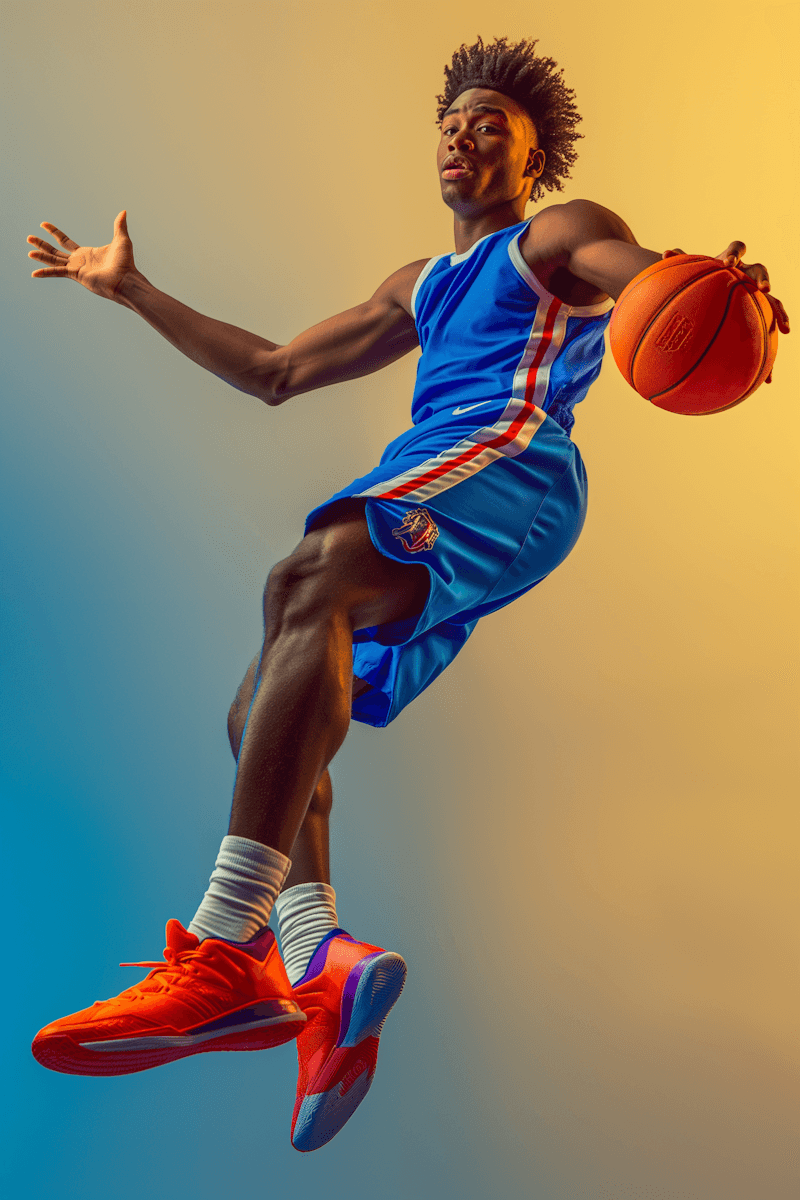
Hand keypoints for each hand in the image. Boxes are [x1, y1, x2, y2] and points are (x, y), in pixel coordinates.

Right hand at [27, 210, 136, 302]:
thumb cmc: (125, 264)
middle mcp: (79, 261)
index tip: (43, 224)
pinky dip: (46, 272)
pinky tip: (34, 273)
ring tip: (29, 252)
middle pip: (55, 251)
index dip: (54, 232)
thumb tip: (124, 211)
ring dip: (41, 256)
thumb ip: (119, 226)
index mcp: (86, 253)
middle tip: (28, 238)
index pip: (65, 241)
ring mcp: (77, 269)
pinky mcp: (76, 275)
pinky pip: (58, 272)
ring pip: (54, 260)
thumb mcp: (121, 240)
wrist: (126, 280)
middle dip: (42, 244)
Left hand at [663, 243, 789, 382]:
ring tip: (785, 329)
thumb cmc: (699, 280)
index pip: (737, 249)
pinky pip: (767, 329)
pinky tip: (767, 376)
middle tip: (764, 289)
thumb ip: (682, 261)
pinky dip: (768, 349)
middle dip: (764, 279)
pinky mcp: (760, 315)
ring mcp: (756, 296)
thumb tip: (666, 252)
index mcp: (733, 261)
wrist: (710, 290)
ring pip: (774, 302)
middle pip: (761, 271)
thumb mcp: (691, 273)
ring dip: (779, 314)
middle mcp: (749, 275)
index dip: (734, 254)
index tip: (727, 263)